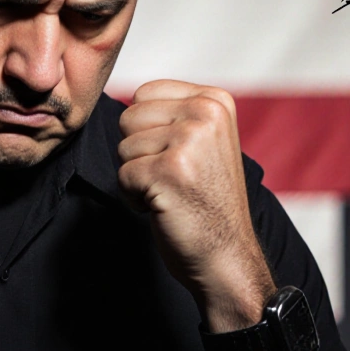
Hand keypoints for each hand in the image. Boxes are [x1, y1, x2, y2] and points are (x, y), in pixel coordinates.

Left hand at [117, 80, 273, 329]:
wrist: (227, 256)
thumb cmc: (206, 201)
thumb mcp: (203, 141)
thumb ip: (173, 114)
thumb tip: (126, 101)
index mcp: (215, 100)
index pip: (143, 94)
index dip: (147, 130)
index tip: (179, 156)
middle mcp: (206, 113)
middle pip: (128, 118)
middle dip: (139, 152)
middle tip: (173, 177)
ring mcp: (189, 141)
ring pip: (123, 148)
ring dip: (137, 176)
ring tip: (171, 191)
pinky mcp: (169, 171)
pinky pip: (122, 175)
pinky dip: (135, 197)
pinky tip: (165, 206)